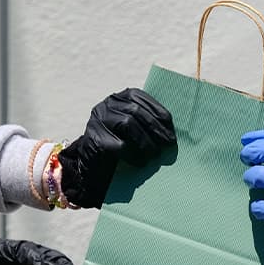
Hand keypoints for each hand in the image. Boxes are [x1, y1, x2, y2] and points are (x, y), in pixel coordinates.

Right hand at [59, 88, 175, 208]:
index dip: (158, 112)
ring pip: (127, 123)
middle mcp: (105, 105)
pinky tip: (141, 163)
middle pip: (135, 110)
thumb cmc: (118, 145)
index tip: (171, 129)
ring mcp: (97, 121)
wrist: (92, 166)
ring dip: (146, 141)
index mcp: (117, 99)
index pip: (140, 98)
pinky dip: (134, 155)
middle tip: (168, 144)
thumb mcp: (132, 129)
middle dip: (155, 128)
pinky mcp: (94, 139)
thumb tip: (170, 130)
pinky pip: (119, 145)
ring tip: (154, 155)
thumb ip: (145, 122)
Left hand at [240, 126, 263, 257]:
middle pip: (262, 151)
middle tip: (245, 158)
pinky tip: (259, 208)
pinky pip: (261, 206)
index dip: (260, 136)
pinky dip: (257, 207)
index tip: (249, 139)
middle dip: (249, 153)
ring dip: (251, 178)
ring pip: (256, 176)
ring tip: (251, 180)